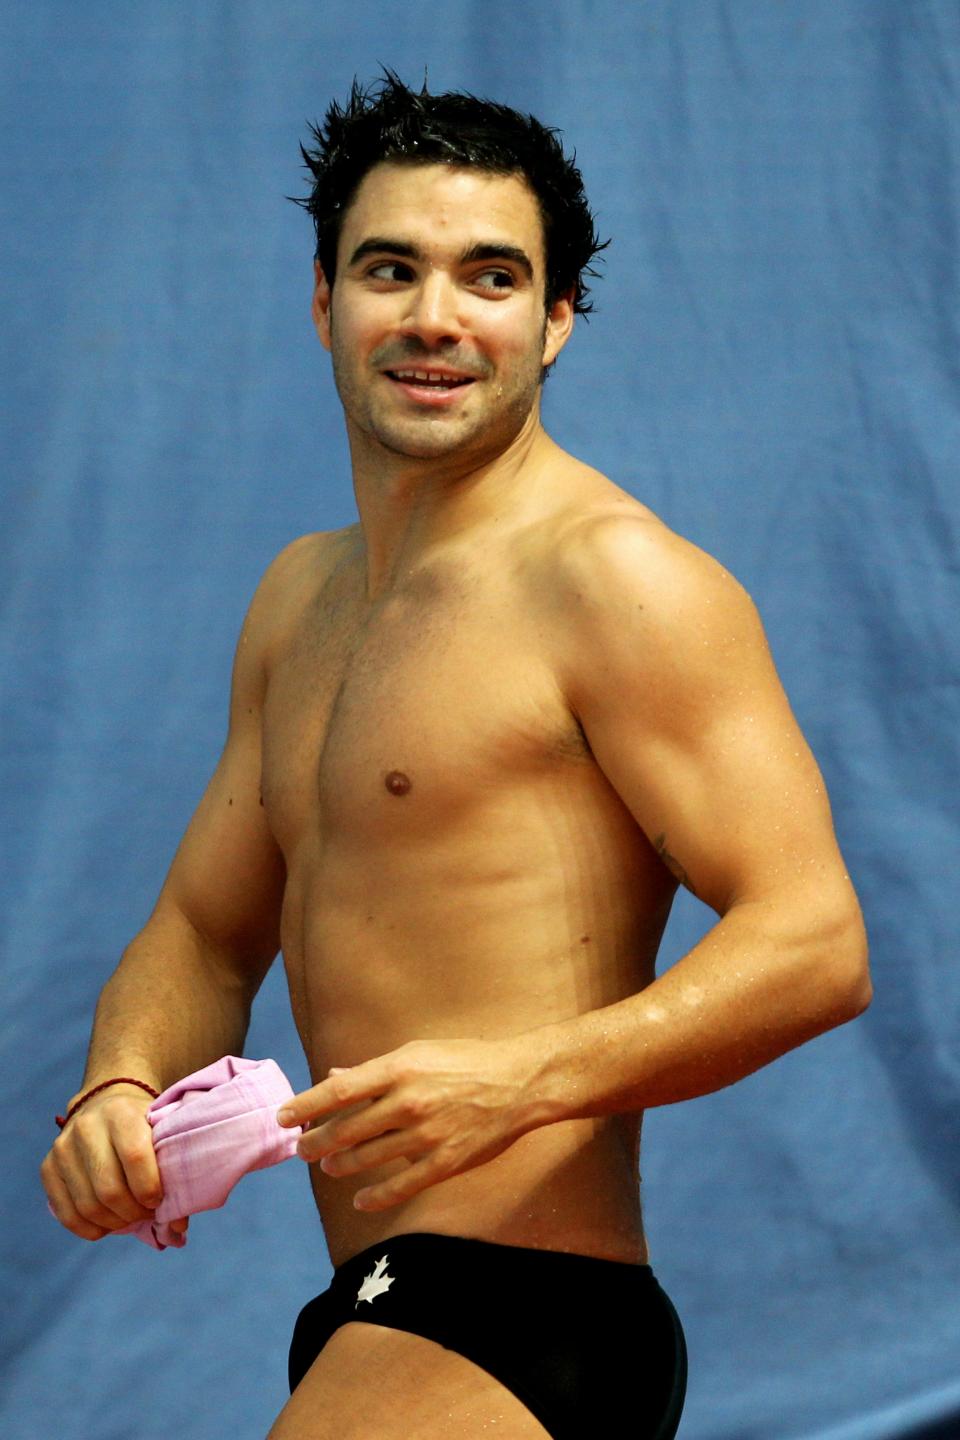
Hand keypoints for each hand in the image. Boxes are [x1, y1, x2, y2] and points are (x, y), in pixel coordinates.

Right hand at [41, 1086, 188, 1241]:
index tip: (160, 1200)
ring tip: (131, 1218)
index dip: (150, 1189)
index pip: (135, 1157)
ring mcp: (62, 1147)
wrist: (105, 1104)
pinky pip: (67, 1214)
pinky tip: (108, 1225)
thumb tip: (178, 1225)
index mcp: (120, 1112)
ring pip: (88, 1206)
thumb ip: (172, 1168)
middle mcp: (87, 1127)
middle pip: (110, 1190)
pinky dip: (91, 1229)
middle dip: (134, 1213)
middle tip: (147, 1214)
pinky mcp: (47, 1167)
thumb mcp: (161, 1131)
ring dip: (115, 1223)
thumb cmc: (142, 1125)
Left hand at [277, 1036, 554, 1212]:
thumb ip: (375, 1071)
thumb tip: (334, 1077)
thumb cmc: (466, 1061)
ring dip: (340, 1166)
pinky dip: (375, 1196)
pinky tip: (361, 1200)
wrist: (520, 1082)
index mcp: (399, 1068)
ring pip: (367, 1159)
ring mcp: (426, 1135)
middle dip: (316, 1142)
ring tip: (327, 1167)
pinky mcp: (445, 1163)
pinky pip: (400, 1186)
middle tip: (301, 1149)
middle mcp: (408, 1102)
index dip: (305, 1106)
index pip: (338, 1091)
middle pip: (346, 1130)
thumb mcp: (418, 1053)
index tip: (282, 1116)